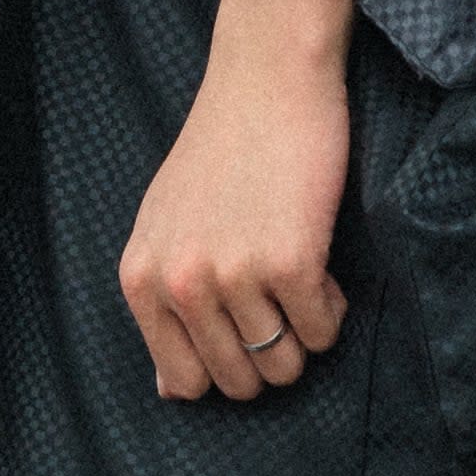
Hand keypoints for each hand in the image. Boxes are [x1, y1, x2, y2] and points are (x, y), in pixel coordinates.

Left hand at [120, 0, 360, 400]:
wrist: (266, 80)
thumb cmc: (220, 154)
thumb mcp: (165, 229)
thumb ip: (163, 307)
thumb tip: (171, 394)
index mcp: (141, 279)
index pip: (184, 382)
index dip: (225, 364)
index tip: (242, 324)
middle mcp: (181, 283)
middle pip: (241, 382)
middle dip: (270, 353)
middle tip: (275, 295)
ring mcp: (234, 275)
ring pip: (287, 366)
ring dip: (303, 329)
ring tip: (295, 269)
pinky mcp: (291, 262)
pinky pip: (324, 332)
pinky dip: (333, 308)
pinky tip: (318, 258)